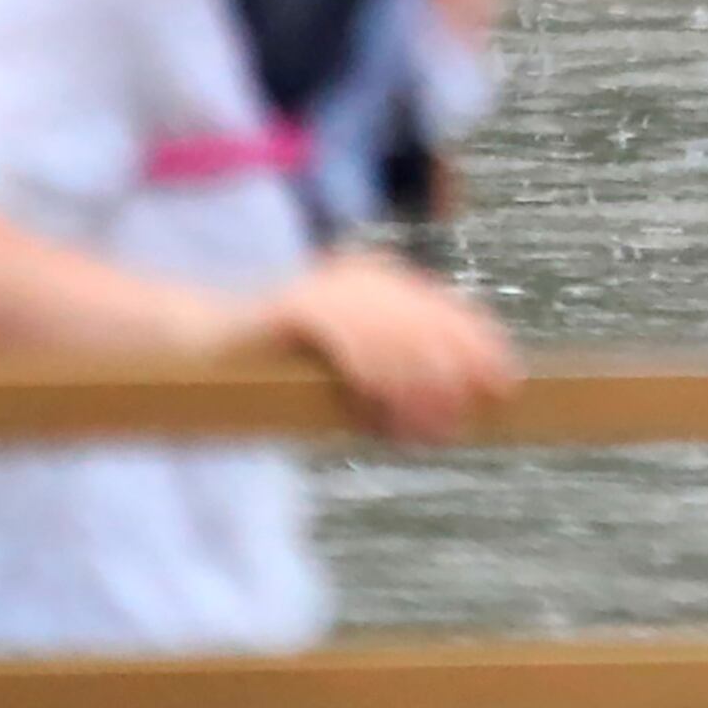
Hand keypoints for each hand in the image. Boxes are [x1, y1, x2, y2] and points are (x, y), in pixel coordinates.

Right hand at [260, 248, 520, 441]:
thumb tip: (462, 407)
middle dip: (454, 375)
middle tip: (460, 422)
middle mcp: (363, 277)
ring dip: (416, 387)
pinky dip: (371, 376)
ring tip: (425, 430)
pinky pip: (347, 339)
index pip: (451, 309)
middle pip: (429, 322)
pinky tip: (381, 407)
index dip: (483, 346)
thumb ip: (403, 380)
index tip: (506, 385)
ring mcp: (328, 287)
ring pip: (392, 334)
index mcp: (385, 285)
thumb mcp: (358, 376)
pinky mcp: (295, 306)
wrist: (202, 350)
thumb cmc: (285, 375)